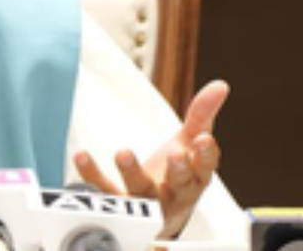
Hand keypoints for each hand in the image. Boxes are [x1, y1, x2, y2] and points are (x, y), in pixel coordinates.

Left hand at [72, 79, 229, 238]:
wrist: (157, 218)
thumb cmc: (176, 176)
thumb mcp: (188, 145)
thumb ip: (201, 116)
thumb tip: (220, 85)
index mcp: (194, 178)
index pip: (205, 168)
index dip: (205, 155)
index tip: (203, 139)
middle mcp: (173, 193)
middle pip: (179, 184)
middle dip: (178, 170)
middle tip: (174, 154)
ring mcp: (146, 202)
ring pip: (140, 190)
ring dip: (132, 172)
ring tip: (123, 152)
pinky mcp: (119, 206)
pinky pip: (104, 190)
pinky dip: (92, 175)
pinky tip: (82, 156)